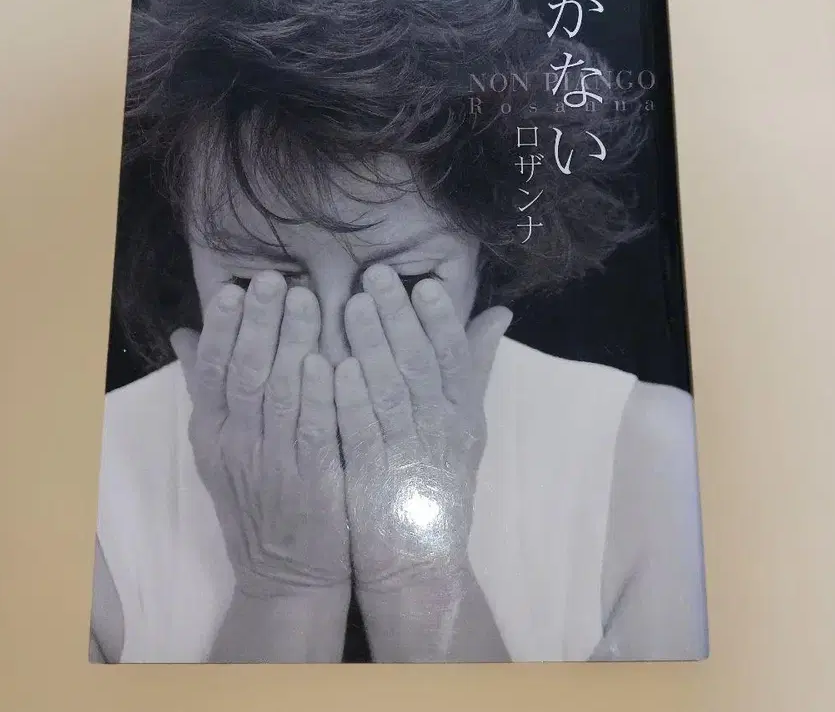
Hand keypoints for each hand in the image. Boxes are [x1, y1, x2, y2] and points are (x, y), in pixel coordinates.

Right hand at [171, 273, 349, 598]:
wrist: (286, 573)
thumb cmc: (257, 497)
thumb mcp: (218, 447)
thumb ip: (206, 389)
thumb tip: (186, 333)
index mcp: (213, 432)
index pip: (211, 371)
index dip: (222, 328)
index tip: (233, 287)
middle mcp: (237, 444)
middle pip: (244, 373)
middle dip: (258, 323)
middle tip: (272, 279)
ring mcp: (274, 462)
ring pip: (280, 394)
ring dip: (292, 344)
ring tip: (306, 300)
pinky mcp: (312, 480)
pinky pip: (313, 432)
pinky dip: (317, 396)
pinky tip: (326, 361)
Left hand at [335, 264, 511, 593]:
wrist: (418, 559)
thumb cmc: (439, 480)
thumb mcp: (467, 424)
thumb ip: (476, 367)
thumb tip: (499, 312)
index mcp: (462, 414)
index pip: (455, 358)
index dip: (441, 320)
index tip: (424, 283)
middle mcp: (440, 431)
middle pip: (420, 367)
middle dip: (399, 318)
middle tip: (377, 276)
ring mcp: (407, 456)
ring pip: (390, 394)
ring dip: (373, 348)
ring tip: (353, 306)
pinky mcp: (372, 480)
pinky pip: (361, 435)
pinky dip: (351, 401)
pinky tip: (335, 367)